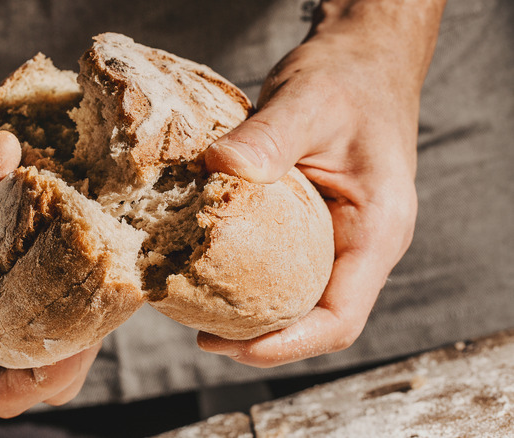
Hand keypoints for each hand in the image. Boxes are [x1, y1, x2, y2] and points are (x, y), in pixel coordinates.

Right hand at [0, 119, 98, 416]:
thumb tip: (7, 154)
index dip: (46, 376)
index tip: (84, 333)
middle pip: (33, 362)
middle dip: (77, 338)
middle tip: (106, 287)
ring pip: (39, 315)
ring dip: (75, 293)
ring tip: (104, 254)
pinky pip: (33, 266)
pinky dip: (60, 252)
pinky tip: (82, 217)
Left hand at [199, 0, 443, 366]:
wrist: (362, 61)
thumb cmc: (348, 80)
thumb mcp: (309, 102)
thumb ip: (269, 137)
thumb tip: (217, 168)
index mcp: (377, 230)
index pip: (340, 317)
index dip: (288, 344)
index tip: (233, 347)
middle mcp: (362, 244)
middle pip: (316, 319)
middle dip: (261, 339)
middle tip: (202, 335)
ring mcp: (340, 238)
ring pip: (300, 298)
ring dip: (254, 315)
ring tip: (199, 313)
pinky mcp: (316, 225)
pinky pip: (286, 268)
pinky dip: (251, 279)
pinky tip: (210, 271)